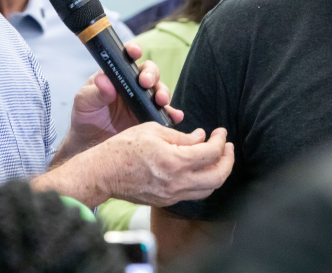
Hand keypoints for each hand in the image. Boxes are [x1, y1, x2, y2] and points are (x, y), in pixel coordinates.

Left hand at [67, 41, 182, 148]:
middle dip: (151, 75)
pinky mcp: (152, 119)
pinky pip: (166, 114)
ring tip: (160, 101)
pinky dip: (173, 113)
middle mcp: (133, 85)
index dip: (133, 51)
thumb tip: (104, 81)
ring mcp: (144, 102)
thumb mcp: (84, 103)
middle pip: (149, 72)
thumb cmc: (86, 119)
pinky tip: (175, 116)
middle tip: (145, 83)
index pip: (127, 58)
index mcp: (117, 75)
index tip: (134, 52)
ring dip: (163, 93)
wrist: (92, 148)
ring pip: (160, 91)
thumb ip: (94, 92)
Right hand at [99, 124, 233, 205]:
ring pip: (209, 189)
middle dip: (228, 159)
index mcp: (174, 161)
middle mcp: (177, 182)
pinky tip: (200, 168)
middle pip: (218, 176)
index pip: (211, 153)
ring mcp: (172, 195)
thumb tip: (201, 137)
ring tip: (218, 157)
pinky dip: (203, 181)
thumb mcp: (153, 131)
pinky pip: (194, 194)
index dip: (220, 140)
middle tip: (227, 146)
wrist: (103, 173)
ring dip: (218, 172)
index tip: (220, 132)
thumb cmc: (123, 148)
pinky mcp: (166, 201)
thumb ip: (181, 136)